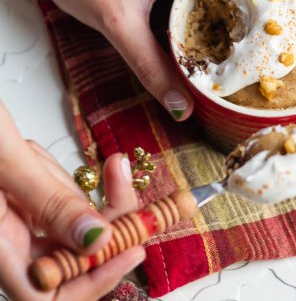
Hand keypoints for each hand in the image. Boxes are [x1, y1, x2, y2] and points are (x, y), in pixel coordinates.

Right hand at [0, 101, 144, 300]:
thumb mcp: (4, 158)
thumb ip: (48, 201)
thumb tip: (95, 238)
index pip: (47, 295)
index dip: (93, 279)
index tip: (132, 249)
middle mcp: (6, 239)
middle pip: (70, 254)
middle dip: (111, 224)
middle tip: (130, 186)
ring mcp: (15, 215)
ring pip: (73, 222)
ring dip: (99, 198)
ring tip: (113, 167)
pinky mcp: (22, 195)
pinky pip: (62, 198)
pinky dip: (78, 180)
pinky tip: (74, 160)